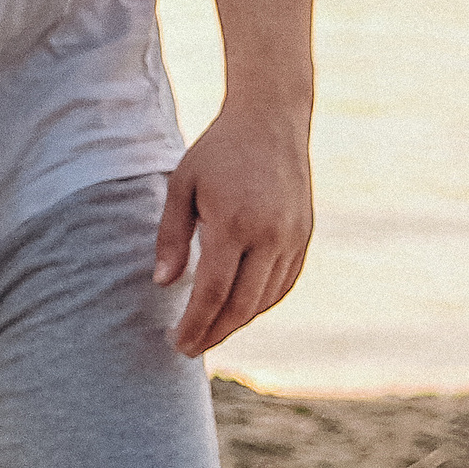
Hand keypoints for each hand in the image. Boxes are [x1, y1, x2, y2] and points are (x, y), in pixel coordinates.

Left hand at [153, 99, 312, 356]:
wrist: (272, 120)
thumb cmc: (219, 151)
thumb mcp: (182, 186)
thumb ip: (172, 237)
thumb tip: (164, 284)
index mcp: (234, 222)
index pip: (213, 292)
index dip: (195, 324)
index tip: (178, 344)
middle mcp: (270, 235)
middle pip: (243, 305)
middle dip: (214, 332)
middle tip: (190, 347)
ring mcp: (293, 238)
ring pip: (265, 299)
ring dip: (237, 322)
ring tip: (210, 330)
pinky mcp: (304, 237)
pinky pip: (284, 284)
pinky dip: (261, 303)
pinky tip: (240, 309)